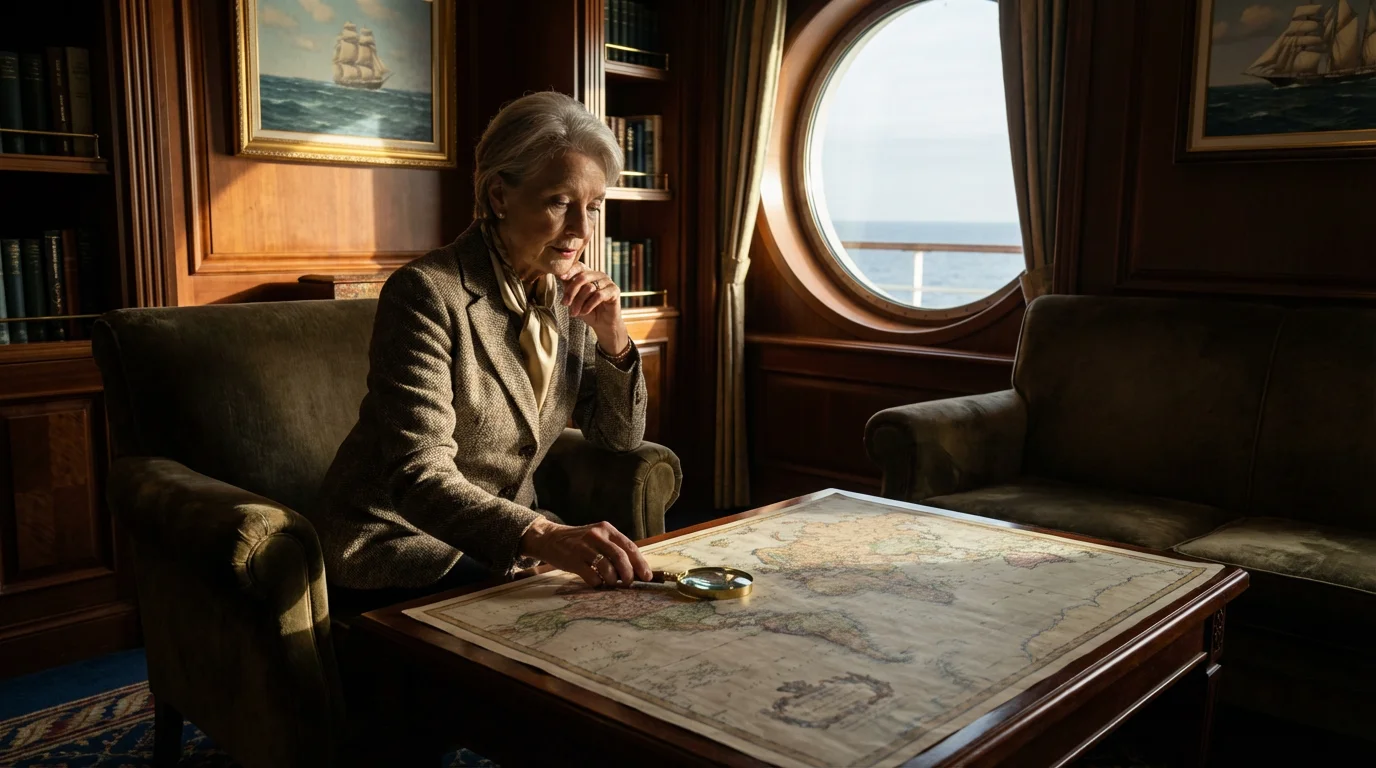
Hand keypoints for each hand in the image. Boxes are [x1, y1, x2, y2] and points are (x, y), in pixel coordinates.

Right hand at [519, 517, 651, 587]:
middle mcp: (597, 535)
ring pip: (607, 567)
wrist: (550, 538)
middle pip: (620, 556)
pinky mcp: (573, 559)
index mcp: (607, 529)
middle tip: (629, 583)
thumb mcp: (598, 538)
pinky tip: (597, 583)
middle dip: (628, 574)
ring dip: (613, 580)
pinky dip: (598, 583)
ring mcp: (584, 547)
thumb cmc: (579, 542)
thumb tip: (635, 570)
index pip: (629, 546)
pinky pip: (591, 575)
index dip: (640, 563)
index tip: (647, 576)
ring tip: (612, 584)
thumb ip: (614, 549)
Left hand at [560, 261, 628, 354]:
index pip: (579, 266)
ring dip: (579, 302)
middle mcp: (599, 275)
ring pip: (589, 288)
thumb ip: (568, 287)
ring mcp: (608, 282)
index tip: (561, 278)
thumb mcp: (574, 299)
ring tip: (575, 312)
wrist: (602, 324)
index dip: (570, 271)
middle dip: (571, 291)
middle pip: (582, 277)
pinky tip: (585, 311)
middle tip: (565, 304)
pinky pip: (599, 296)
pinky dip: (589, 305)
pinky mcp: (615, 290)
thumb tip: (558, 275)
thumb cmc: (587, 310)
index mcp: (589, 274)